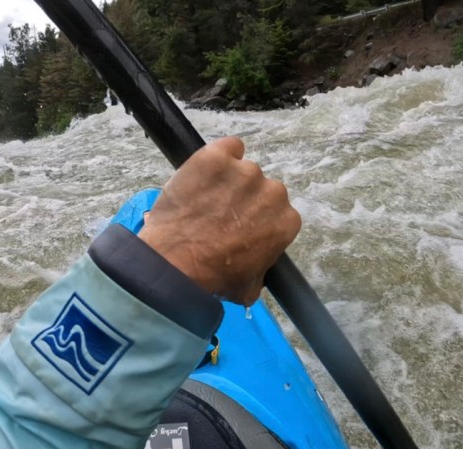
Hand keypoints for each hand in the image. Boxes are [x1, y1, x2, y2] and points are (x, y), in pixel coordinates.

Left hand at [138, 137, 300, 304]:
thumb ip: (261, 271)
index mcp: (286, 221)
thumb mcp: (247, 288)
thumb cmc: (213, 277)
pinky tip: (205, 172)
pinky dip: (219, 157)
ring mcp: (245, 171)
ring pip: (241, 170)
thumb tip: (257, 270)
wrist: (176, 262)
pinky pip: (228, 147)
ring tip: (203, 200)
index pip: (277, 213)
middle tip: (218, 215)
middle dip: (243, 200)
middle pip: (261, 189)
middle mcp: (273, 192)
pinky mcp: (217, 156)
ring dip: (227, 181)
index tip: (240, 227)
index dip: (257, 220)